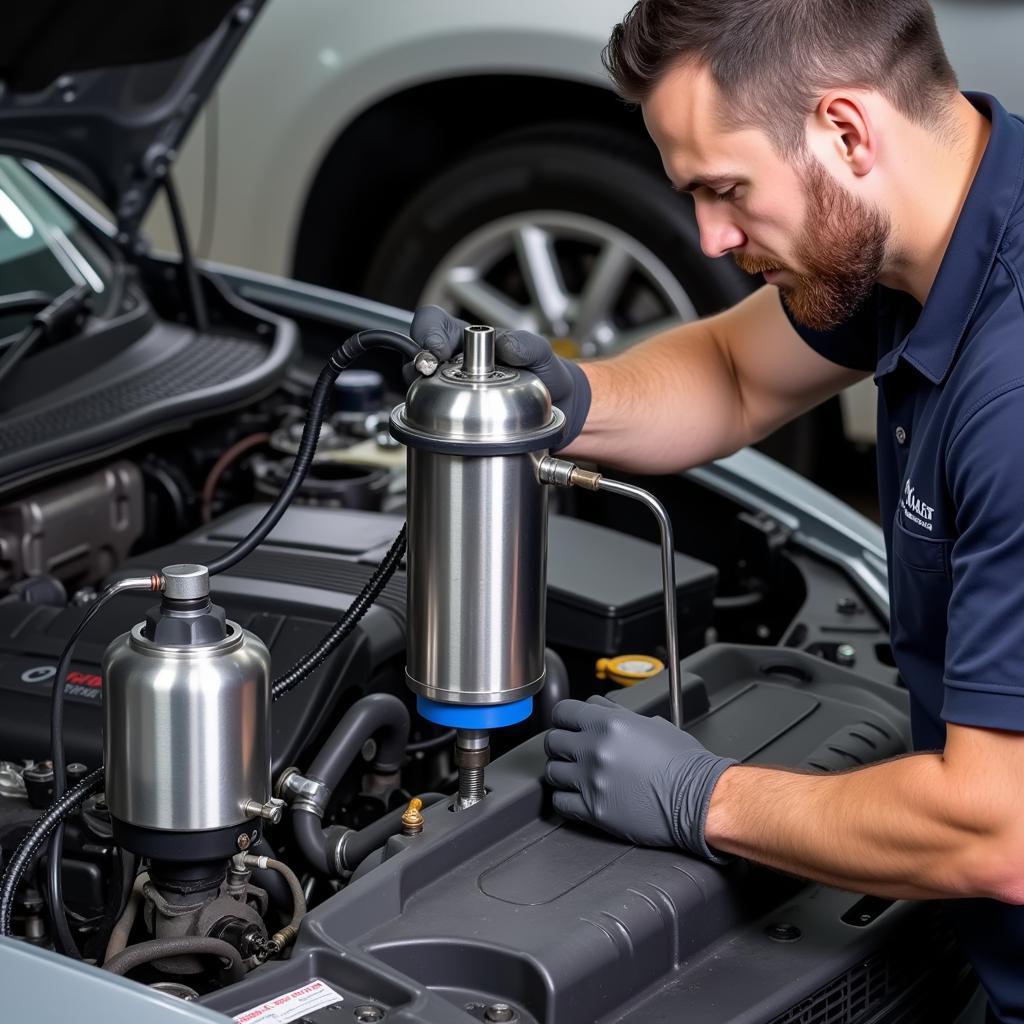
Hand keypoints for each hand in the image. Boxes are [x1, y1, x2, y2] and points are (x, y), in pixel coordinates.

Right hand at [409, 305, 590, 448]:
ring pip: (418, 385)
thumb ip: (528, 345)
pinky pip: (432, 415)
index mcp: (467, 339)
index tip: (436, 348)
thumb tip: (504, 345)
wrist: (554, 408)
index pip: (433, 322)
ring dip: (420, 389)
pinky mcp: (452, 417)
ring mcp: (449, 389)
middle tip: (430, 372)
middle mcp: (452, 362)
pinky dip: (434, 418)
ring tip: (438, 396)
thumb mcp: (543, 354)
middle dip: (417, 362)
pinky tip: (452, 422)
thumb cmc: (545, 374)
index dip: (427, 330)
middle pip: (417, 354)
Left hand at [544, 694, 735, 860]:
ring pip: (552, 772)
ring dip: (562, 771)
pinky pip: (561, 802)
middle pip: (552, 741)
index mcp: (608, 724)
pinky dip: (564, 798)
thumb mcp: (651, 723)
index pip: (562, 712)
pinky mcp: (595, 810)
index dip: (563, 718)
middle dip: (560, 745)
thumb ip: (616, 713)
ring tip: (575, 774)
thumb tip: (596, 708)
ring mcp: (592, 781)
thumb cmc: (682, 762)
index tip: (566, 725)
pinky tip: (576, 795)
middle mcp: (595, 750)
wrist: (699, 798)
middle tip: (571, 751)